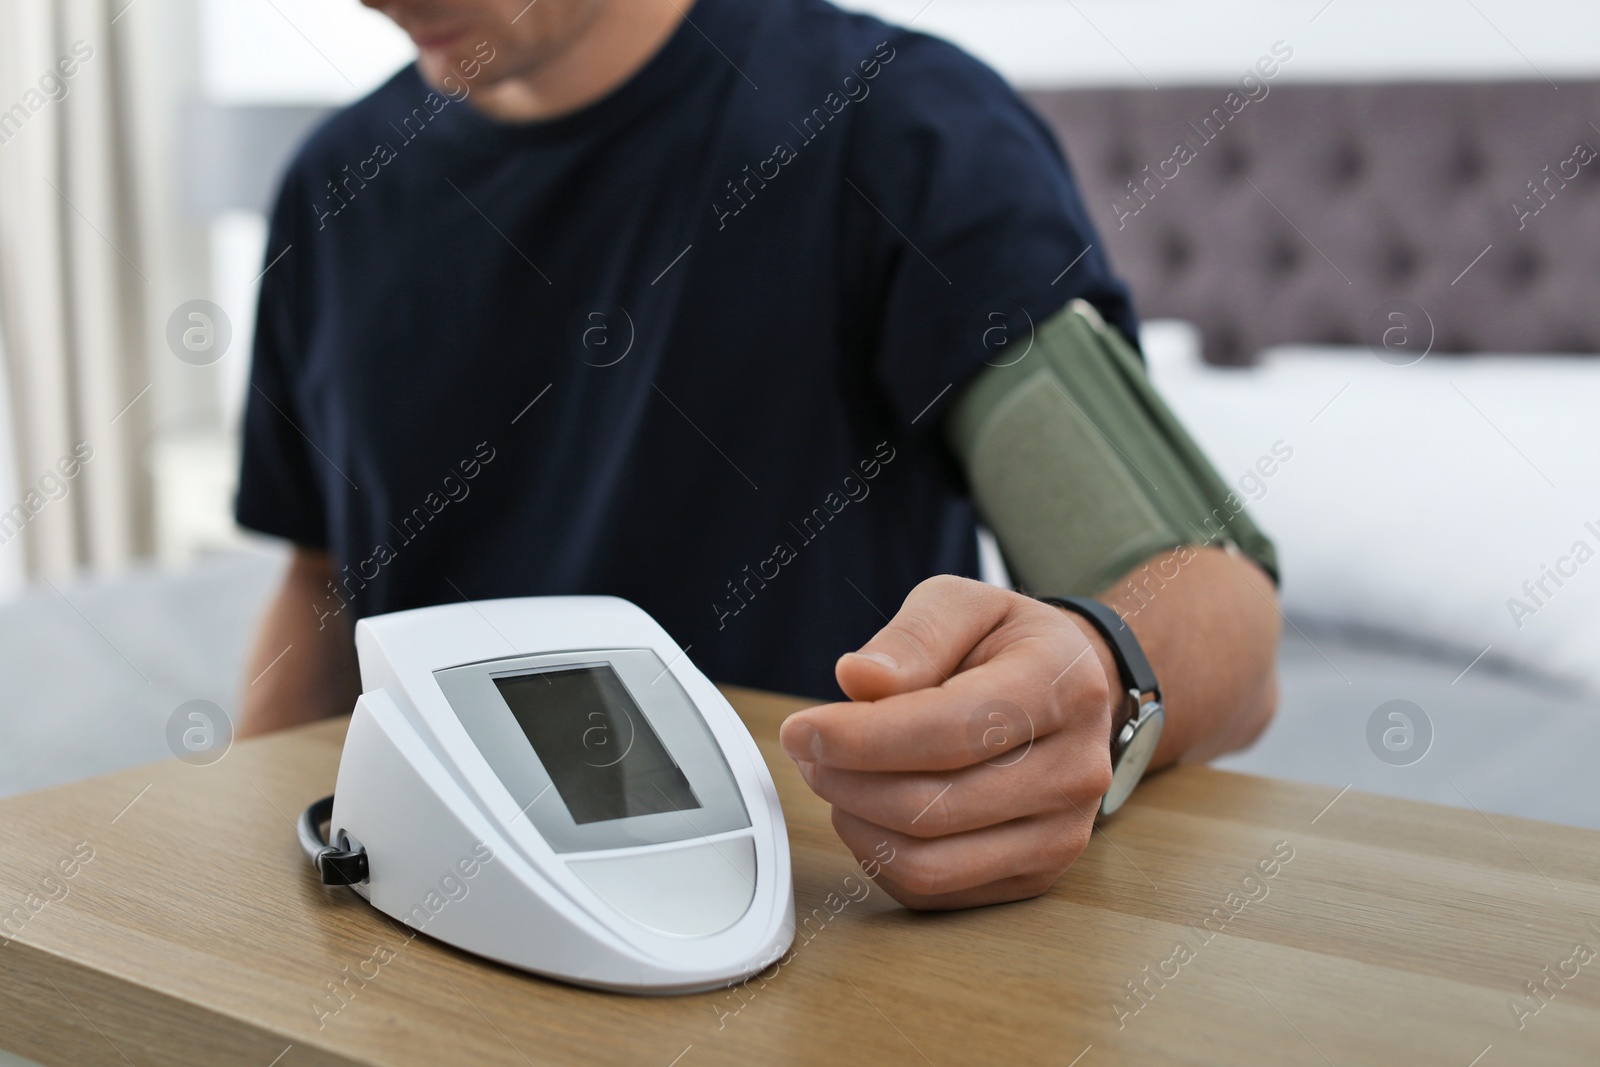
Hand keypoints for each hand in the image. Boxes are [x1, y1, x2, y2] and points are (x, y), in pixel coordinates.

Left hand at [780, 575, 1116, 909]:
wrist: (1076, 693)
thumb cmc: (1009, 646)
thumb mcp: (965, 605)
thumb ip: (914, 636)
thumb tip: (859, 680)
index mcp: (1063, 688)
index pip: (951, 731)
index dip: (862, 737)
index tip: (801, 729)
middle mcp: (1075, 770)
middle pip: (934, 806)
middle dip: (847, 781)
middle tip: (807, 751)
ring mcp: (1062, 834)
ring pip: (930, 863)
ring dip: (858, 824)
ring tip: (834, 778)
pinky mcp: (1037, 876)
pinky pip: (935, 892)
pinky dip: (881, 858)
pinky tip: (867, 812)